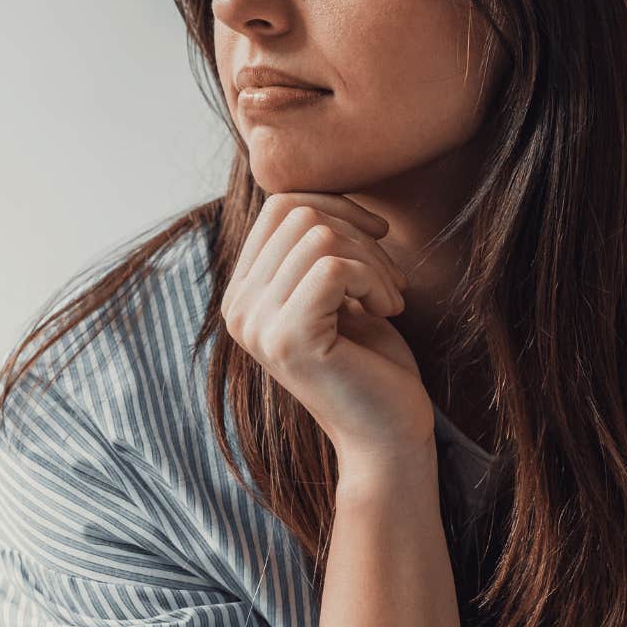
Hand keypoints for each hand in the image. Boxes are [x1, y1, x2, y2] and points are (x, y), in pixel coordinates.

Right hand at [221, 193, 437, 467]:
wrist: (388, 436)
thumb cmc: (373, 362)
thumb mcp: (337, 292)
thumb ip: (317, 246)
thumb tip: (319, 191)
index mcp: (244, 293)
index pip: (280, 205)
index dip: (338, 206)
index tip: (376, 236)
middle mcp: (238, 308)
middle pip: (298, 213)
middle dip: (359, 235)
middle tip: (388, 281)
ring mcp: (257, 325)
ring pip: (319, 236)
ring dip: (372, 262)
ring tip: (388, 300)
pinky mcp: (288, 340)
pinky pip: (333, 267)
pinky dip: (374, 281)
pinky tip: (386, 312)